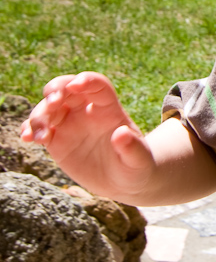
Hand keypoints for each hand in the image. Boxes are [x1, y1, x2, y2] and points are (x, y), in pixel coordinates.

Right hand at [20, 71, 155, 201]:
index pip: (97, 85)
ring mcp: (69, 123)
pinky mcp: (56, 140)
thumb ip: (133, 147)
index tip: (76, 84)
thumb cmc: (135, 166)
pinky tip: (28, 138)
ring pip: (48, 107)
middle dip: (56, 89)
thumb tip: (122, 134)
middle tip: (52, 103)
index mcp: (109, 109)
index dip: (87, 80)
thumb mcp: (139, 159)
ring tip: (38, 135)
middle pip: (67, 88)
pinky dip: (30, 128)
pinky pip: (38, 128)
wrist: (122, 181)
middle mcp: (87, 111)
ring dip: (39, 114)